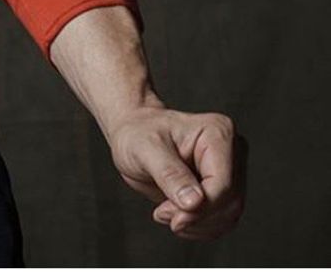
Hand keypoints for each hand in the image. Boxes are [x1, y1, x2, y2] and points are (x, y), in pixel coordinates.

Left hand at [106, 103, 247, 239]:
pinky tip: (176, 215)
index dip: (200, 208)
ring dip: (196, 225)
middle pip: (229, 202)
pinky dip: (198, 227)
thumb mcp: (146, 148)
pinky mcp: (222, 189)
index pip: (223, 184)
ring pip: (228, 216)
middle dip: (196, 217)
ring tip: (166, 212)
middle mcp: (230, 150)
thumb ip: (170, 174)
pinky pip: (222, 221)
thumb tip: (195, 202)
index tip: (173, 218)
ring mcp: (229, 171)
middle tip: (163, 213)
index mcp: (217, 132)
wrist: (130, 133)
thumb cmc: (137, 132)